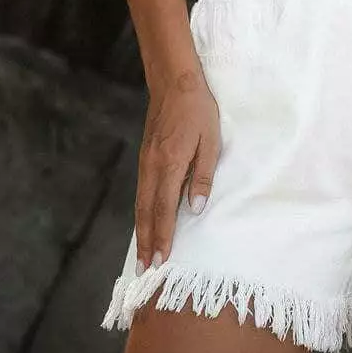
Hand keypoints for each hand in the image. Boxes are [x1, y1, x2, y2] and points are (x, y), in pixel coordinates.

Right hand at [134, 70, 220, 275]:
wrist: (175, 83)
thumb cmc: (198, 111)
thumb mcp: (211, 141)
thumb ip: (202, 176)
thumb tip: (195, 208)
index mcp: (170, 164)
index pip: (165, 209)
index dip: (163, 236)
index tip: (161, 260)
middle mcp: (152, 167)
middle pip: (147, 212)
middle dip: (147, 242)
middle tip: (145, 270)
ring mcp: (146, 162)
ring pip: (140, 204)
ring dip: (141, 230)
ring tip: (142, 254)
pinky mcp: (145, 157)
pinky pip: (141, 192)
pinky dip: (141, 212)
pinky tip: (145, 222)